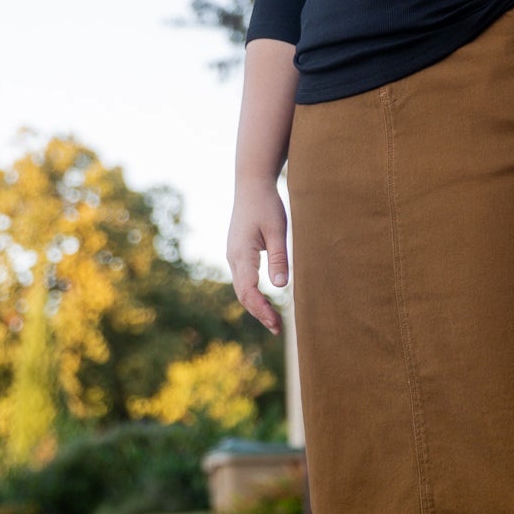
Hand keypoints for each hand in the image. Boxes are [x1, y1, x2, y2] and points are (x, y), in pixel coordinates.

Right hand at [227, 181, 288, 336]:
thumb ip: (278, 258)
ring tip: (273, 320)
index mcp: (241, 254)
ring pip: (242, 288)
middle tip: (278, 328)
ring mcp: (234, 256)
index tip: (276, 323)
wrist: (251, 185)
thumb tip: (280, 287)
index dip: (262, 309)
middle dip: (259, 313)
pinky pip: (243, 279)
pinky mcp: (238, 253)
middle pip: (243, 294)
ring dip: (256, 306)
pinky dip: (253, 294)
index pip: (249, 290)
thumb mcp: (277, 231)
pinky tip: (265, 301)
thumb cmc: (267, 205)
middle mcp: (233, 258)